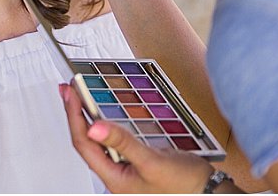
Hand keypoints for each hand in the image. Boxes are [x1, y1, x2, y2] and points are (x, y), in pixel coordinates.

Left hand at [61, 83, 213, 193]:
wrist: (209, 193)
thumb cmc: (185, 185)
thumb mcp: (152, 161)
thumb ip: (123, 143)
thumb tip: (94, 128)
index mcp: (114, 179)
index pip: (84, 144)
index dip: (74, 116)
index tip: (70, 94)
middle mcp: (115, 176)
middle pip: (86, 142)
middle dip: (75, 115)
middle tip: (68, 91)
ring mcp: (124, 170)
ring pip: (98, 141)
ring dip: (87, 118)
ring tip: (79, 98)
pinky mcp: (134, 164)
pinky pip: (112, 142)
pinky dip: (104, 125)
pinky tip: (102, 116)